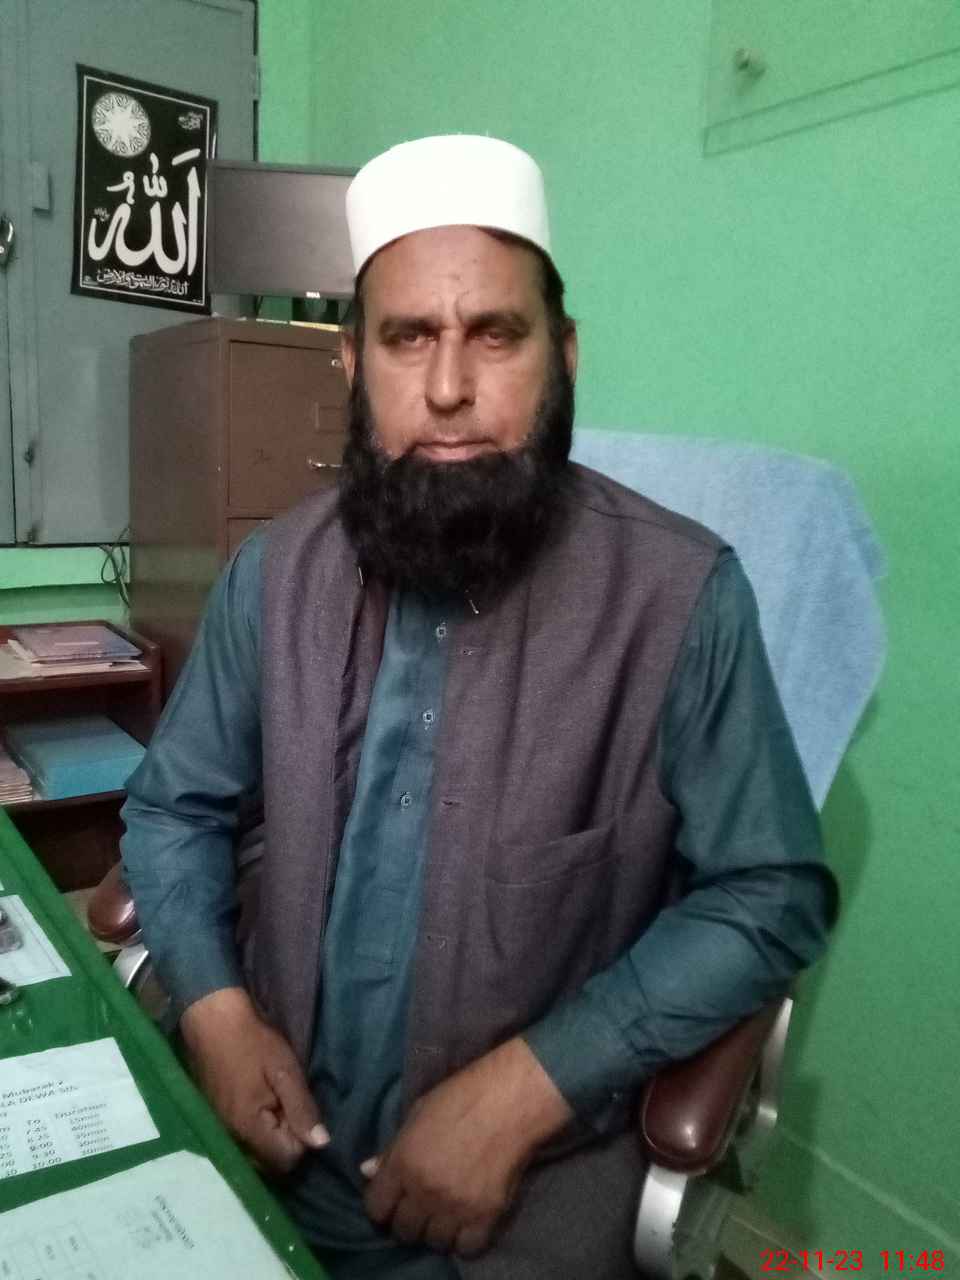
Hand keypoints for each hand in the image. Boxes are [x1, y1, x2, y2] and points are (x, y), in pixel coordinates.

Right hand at [180, 986, 328, 1174]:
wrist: (212, 1021)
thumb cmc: (253, 1042)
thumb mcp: (285, 1070)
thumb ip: (302, 1108)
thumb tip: (322, 1144)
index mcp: (249, 1128)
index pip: (287, 1159)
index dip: (302, 1139)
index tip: (301, 1111)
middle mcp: (230, 1139)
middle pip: (270, 1163)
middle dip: (287, 1141)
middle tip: (289, 1104)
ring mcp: (220, 1131)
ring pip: (256, 1154)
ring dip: (272, 1136)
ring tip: (276, 1102)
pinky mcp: (215, 1121)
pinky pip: (242, 1142)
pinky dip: (257, 1131)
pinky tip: (261, 1103)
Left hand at [361, 1037, 571, 1255]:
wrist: (509, 1099)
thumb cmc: (460, 1097)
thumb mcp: (418, 1114)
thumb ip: (392, 1148)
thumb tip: (367, 1170)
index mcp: (403, 1162)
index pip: (376, 1208)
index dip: (382, 1207)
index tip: (393, 1201)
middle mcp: (424, 1190)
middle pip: (404, 1230)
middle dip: (409, 1221)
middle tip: (421, 1208)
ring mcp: (455, 1205)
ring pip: (434, 1242)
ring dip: (437, 1230)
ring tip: (446, 1214)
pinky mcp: (485, 1215)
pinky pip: (467, 1247)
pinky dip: (465, 1239)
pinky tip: (467, 1221)